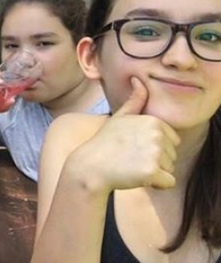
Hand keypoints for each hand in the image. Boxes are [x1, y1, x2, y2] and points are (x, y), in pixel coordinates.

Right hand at [68, 77, 179, 192]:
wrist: (89, 166)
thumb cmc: (105, 143)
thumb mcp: (119, 117)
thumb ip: (135, 100)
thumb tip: (138, 79)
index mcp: (153, 121)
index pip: (172, 141)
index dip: (154, 148)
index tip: (134, 147)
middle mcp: (156, 135)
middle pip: (172, 155)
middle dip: (155, 161)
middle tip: (131, 158)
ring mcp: (154, 152)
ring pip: (170, 169)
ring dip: (154, 172)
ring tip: (131, 166)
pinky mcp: (151, 171)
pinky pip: (168, 182)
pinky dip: (155, 184)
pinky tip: (136, 177)